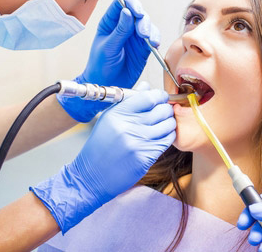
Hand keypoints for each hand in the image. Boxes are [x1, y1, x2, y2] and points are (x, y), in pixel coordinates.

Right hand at [31, 89, 174, 231]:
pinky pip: (167, 141)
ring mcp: (138, 142)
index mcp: (117, 114)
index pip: (148, 97)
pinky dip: (167, 137)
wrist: (92, 175)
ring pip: (168, 125)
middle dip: (166, 109)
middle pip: (162, 110)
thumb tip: (147, 86)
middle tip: (163, 112)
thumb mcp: (108, 120)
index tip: (160, 98)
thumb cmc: (100, 146)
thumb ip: (129, 102)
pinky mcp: (146, 157)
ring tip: (162, 126)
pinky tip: (160, 138)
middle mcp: (127, 126)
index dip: (159, 95)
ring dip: (169, 124)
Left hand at [60, 0, 161, 121]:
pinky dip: (155, 39)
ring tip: (149, 40)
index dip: (130, 4)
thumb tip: (126, 12)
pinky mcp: (143, 47)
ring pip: (147, 25)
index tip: (136, 11)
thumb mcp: (108, 47)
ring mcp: (134, 37)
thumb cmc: (100, 66)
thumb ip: (119, 31)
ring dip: (150, 30)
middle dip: (142, 20)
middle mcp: (123, 27)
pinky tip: (154, 44)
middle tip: (142, 32)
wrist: (106, 85)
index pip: (121, 5)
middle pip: (137, 13)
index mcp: (110, 23)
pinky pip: (153, 38)